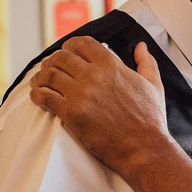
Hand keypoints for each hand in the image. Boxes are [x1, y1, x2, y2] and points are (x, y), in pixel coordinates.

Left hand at [29, 37, 172, 178]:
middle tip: (49, 68)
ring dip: (41, 77)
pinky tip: (37, 96)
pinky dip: (37, 94)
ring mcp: (81, 94)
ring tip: (39, 81)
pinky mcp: (71, 113)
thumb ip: (146, 62)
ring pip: (49, 75)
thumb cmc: (150, 119)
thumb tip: (140, 46)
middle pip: (61, 57)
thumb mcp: (154, 85)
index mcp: (111, 65)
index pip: (82, 43)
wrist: (144, 148)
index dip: (70, 45)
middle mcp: (94, 75)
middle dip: (52, 61)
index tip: (66, 52)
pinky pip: (45, 97)